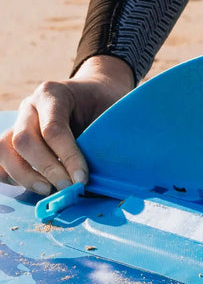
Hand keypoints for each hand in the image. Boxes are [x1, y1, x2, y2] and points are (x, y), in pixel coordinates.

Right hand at [0, 55, 133, 194]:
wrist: (94, 93)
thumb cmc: (104, 104)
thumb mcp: (111, 110)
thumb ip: (105, 134)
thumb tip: (107, 168)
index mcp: (53, 94)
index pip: (53, 130)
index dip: (67, 158)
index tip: (82, 180)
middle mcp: (30, 107)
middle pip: (24, 141)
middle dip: (47, 169)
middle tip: (69, 188)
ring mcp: (19, 121)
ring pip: (5, 150)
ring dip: (25, 176)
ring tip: (50, 190)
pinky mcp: (14, 138)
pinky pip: (2, 158)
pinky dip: (12, 175)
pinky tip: (34, 186)